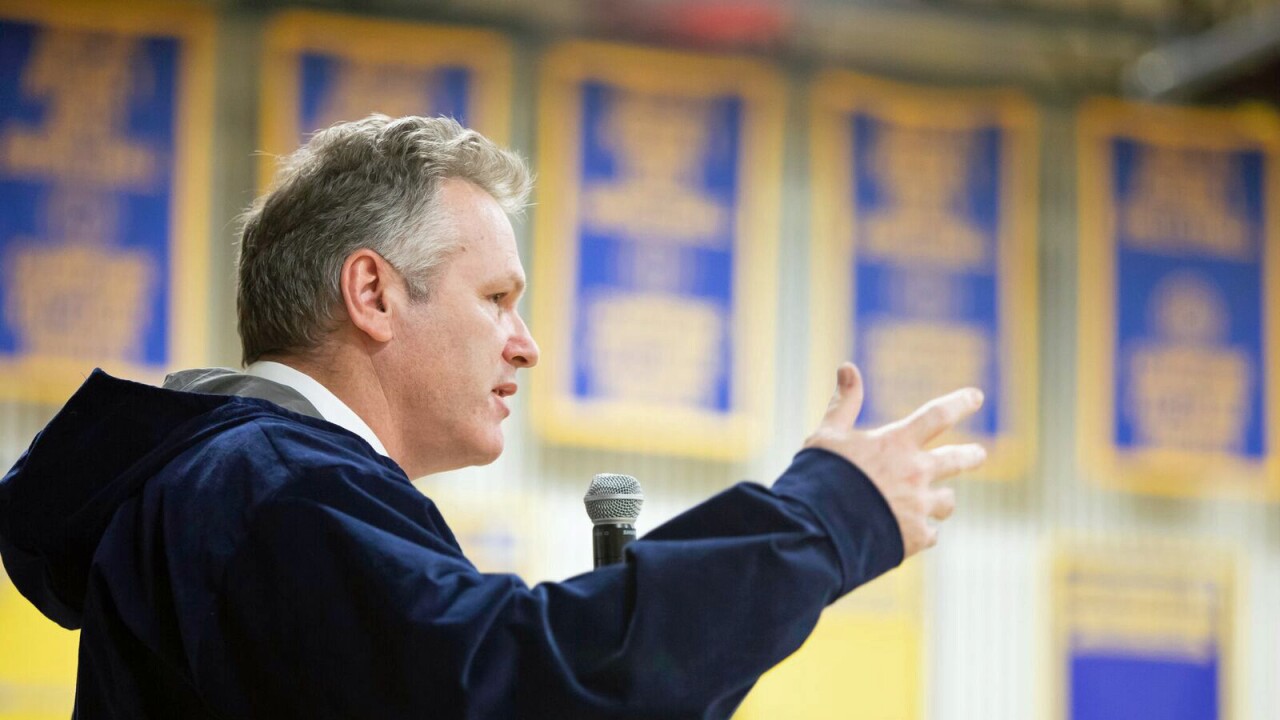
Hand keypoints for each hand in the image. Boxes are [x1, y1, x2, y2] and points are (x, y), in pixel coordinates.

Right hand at [803, 362, 986, 557]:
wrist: (819, 529)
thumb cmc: (819, 478)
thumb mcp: (827, 435)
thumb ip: (843, 403)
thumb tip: (847, 366)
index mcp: (897, 444)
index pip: (937, 415)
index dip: (959, 403)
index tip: (976, 396)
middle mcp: (916, 473)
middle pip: (957, 460)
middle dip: (971, 455)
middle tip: (979, 453)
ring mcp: (918, 507)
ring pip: (946, 501)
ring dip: (941, 500)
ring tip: (935, 503)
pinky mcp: (915, 537)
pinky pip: (930, 535)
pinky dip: (922, 532)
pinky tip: (910, 534)